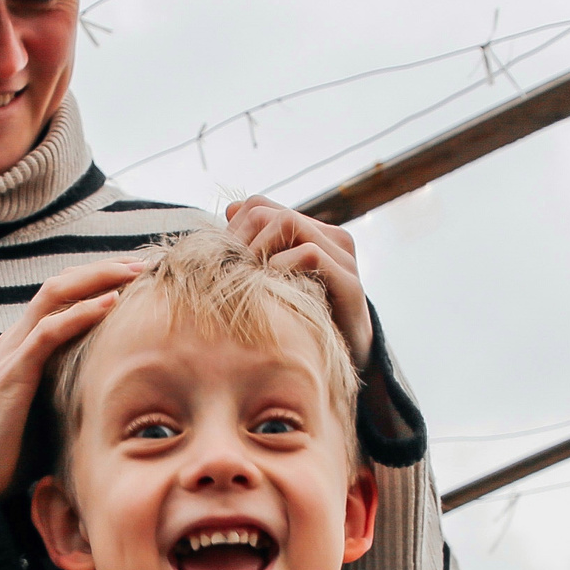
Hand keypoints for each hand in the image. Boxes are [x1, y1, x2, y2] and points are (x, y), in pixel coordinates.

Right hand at [0, 258, 146, 494]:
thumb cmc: (20, 450)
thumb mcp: (57, 408)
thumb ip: (79, 387)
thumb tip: (128, 391)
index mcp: (27, 345)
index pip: (64, 294)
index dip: (99, 277)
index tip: (139, 273)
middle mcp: (17, 339)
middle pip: (61, 283)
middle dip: (103, 268)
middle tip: (143, 262)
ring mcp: (12, 352)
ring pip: (54, 294)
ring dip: (97, 278)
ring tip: (133, 272)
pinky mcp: (13, 372)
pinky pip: (47, 331)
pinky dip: (80, 313)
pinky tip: (111, 303)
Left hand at [224, 196, 373, 370]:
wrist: (343, 364)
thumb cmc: (302, 322)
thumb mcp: (274, 282)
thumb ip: (256, 245)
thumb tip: (231, 208)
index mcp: (313, 232)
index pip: (260, 205)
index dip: (232, 228)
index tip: (218, 261)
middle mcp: (332, 237)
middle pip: (269, 212)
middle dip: (241, 240)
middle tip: (227, 273)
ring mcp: (344, 258)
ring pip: (289, 222)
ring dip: (257, 250)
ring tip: (246, 280)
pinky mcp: (350, 284)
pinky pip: (309, 253)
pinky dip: (281, 267)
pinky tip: (270, 290)